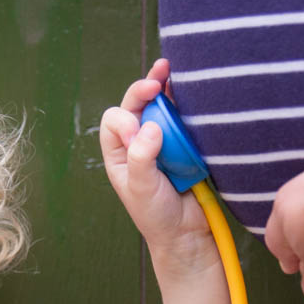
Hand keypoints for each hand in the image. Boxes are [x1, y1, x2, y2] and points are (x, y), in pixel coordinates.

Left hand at [99, 59, 214, 271]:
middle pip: (136, 104)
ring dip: (165, 88)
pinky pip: (183, 118)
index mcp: (118, 153)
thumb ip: (141, 157)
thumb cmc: (156, 215)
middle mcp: (137, 142)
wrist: (188, 234)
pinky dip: (185, 102)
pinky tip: (189, 89)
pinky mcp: (185, 144)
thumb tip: (150, 126)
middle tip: (158, 78)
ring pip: (160, 107)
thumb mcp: (141, 188)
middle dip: (144, 88)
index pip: (115, 121)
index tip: (142, 136)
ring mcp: (163, 141)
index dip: (127, 120)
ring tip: (169, 69)